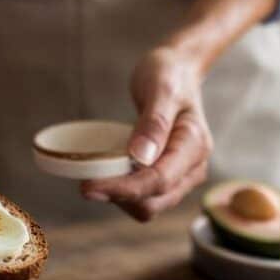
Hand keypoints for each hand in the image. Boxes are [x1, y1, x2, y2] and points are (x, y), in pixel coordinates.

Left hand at [81, 46, 212, 220]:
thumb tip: (141, 157)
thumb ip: (154, 122)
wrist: (179, 72)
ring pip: (149, 206)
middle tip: (85, 180)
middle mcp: (193, 168)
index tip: (88, 187)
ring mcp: (183, 177)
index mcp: (195, 146)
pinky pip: (145, 199)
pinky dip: (124, 193)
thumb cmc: (170, 75)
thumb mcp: (161, 87)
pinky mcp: (169, 179)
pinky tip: (109, 174)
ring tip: (98, 175)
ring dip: (120, 198)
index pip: (159, 180)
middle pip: (154, 202)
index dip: (123, 189)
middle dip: (119, 196)